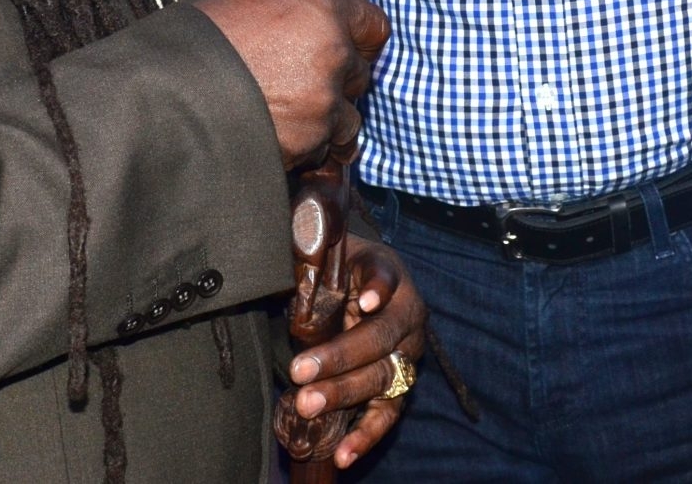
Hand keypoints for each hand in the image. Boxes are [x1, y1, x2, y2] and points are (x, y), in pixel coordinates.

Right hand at [193, 0, 388, 165]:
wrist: (165, 96)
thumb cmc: (199, 41)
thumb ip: (295, 8)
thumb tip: (310, 18)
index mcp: (320, 9)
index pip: (375, 27)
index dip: (361, 40)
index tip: (350, 49)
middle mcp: (332, 54)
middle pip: (361, 74)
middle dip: (339, 81)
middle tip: (300, 84)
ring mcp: (324, 103)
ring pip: (349, 119)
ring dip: (326, 120)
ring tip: (284, 116)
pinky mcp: (310, 144)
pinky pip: (325, 150)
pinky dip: (307, 148)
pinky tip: (275, 135)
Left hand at [287, 236, 426, 467]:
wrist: (364, 288)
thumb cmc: (339, 268)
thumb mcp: (328, 250)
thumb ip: (309, 246)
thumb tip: (283, 236)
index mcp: (390, 272)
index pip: (387, 277)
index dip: (378, 288)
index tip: (362, 301)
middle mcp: (409, 313)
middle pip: (380, 337)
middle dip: (339, 357)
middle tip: (301, 372)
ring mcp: (409, 353)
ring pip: (384, 377)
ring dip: (346, 394)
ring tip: (307, 405)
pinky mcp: (400, 386)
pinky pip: (388, 414)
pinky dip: (367, 435)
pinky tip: (344, 455)